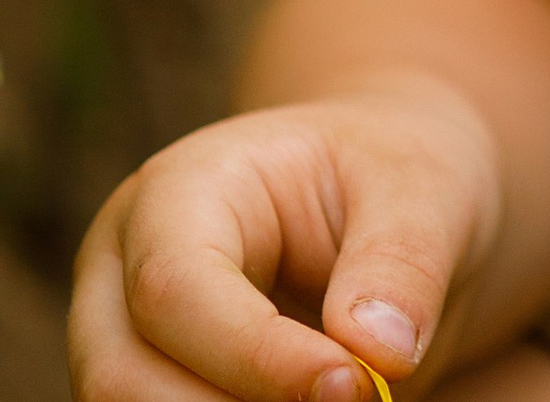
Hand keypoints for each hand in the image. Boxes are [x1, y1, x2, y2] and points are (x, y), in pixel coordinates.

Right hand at [68, 74, 501, 401]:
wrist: (392, 202)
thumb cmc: (396, 173)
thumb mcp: (423, 181)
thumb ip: (403, 259)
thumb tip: (381, 354)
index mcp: (180, 189)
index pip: (176, 288)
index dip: (256, 354)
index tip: (352, 385)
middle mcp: (125, 270)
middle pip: (124, 374)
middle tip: (356, 401)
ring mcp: (125, 340)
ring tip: (348, 401)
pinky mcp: (151, 390)